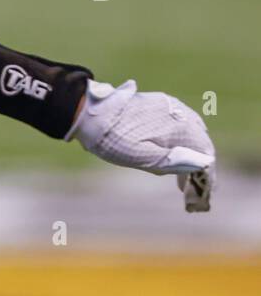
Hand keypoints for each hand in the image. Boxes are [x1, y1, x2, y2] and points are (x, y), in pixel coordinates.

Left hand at [66, 79, 214, 211]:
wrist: (88, 112)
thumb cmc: (112, 139)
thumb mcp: (140, 157)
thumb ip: (172, 161)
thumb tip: (204, 163)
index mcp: (179, 128)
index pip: (205, 153)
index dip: (208, 175)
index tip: (205, 193)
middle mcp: (180, 114)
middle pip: (201, 142)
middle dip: (198, 165)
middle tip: (189, 187)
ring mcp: (170, 106)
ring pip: (191, 132)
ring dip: (189, 152)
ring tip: (179, 175)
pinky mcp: (158, 102)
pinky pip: (180, 122)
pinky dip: (180, 139)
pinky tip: (170, 151)